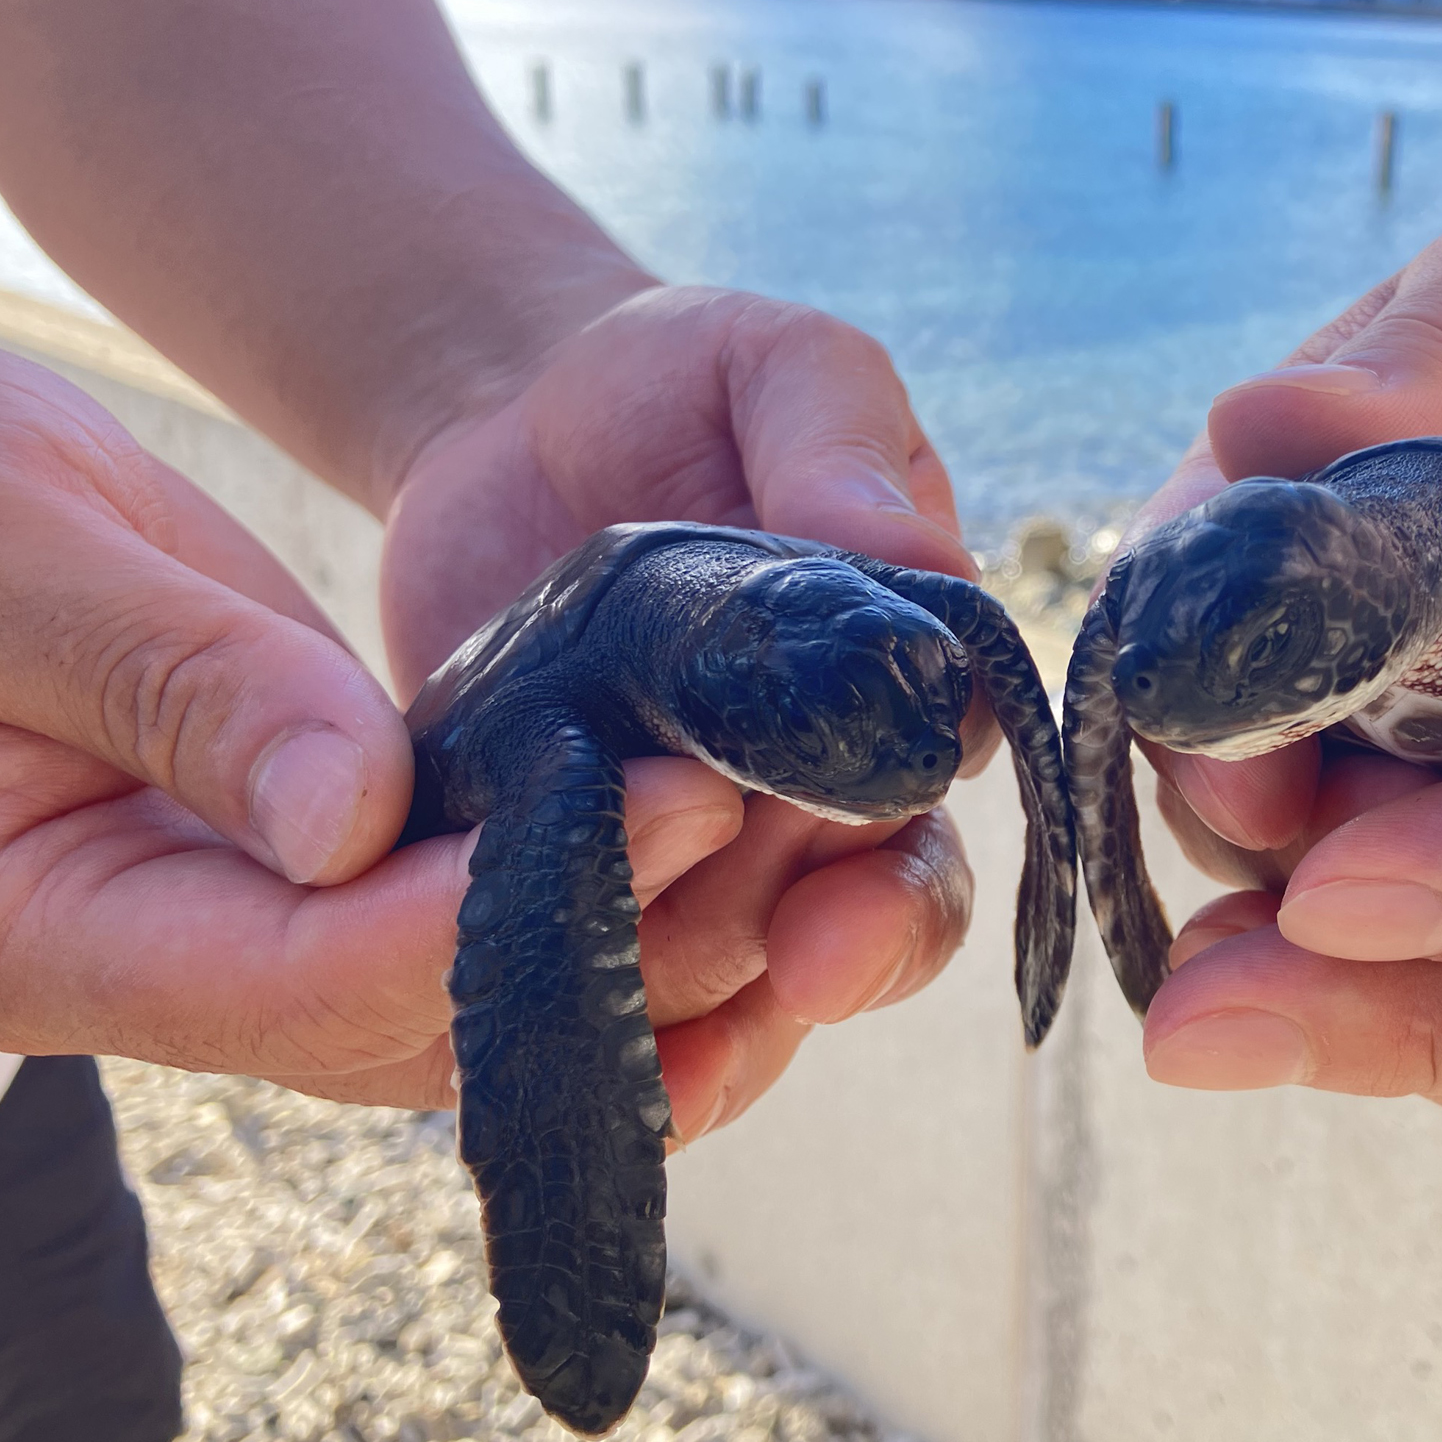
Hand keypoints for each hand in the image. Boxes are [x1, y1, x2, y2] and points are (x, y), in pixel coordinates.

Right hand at [0, 344, 801, 1129]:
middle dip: (600, 942)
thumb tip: (351, 822)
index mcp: (31, 930)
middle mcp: (154, 964)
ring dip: (627, 927)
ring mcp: (240, 920)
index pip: (299, 982)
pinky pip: (463, 906)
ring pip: (459, 993)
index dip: (489, 917)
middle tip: (761, 812)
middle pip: (409, 1025)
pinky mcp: (313, 852)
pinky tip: (714, 805)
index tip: (663, 808)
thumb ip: (166, 685)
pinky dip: (586, 873)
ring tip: (780, 818)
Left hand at [377, 285, 979, 1135]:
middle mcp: (819, 801)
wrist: (514, 416)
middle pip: (843, 936)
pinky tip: (541, 1072)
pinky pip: (595, 981)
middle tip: (761, 990)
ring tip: (609, 1038)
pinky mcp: (575, 868)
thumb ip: (842, 447)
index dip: (894, 896)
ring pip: (720, 983)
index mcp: (897, 701)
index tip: (835, 928)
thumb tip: (924, 558)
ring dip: (677, 1020)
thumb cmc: (685, 381)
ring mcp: (696, 848)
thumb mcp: (778, 370)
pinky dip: (580, 1038)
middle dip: (807, 982)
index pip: (926, 821)